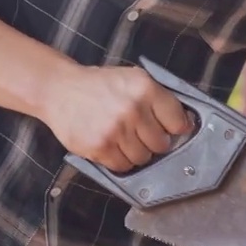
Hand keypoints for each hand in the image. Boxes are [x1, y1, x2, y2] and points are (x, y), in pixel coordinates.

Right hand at [39, 64, 192, 172]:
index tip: (170, 130)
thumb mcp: (133, 79)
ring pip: (143, 158)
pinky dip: (120, 160)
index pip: (178, 121)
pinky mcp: (100, 147)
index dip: (175, 128)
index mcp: (146, 88)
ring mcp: (116, 130)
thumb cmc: (100, 86)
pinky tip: (112, 146)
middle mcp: (133, 109)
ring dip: (137, 152)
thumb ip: (159, 98)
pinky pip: (123, 166)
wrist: (60, 90)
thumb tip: (186, 124)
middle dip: (154, 142)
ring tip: (123, 138)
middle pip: (162, 144)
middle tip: (141, 133)